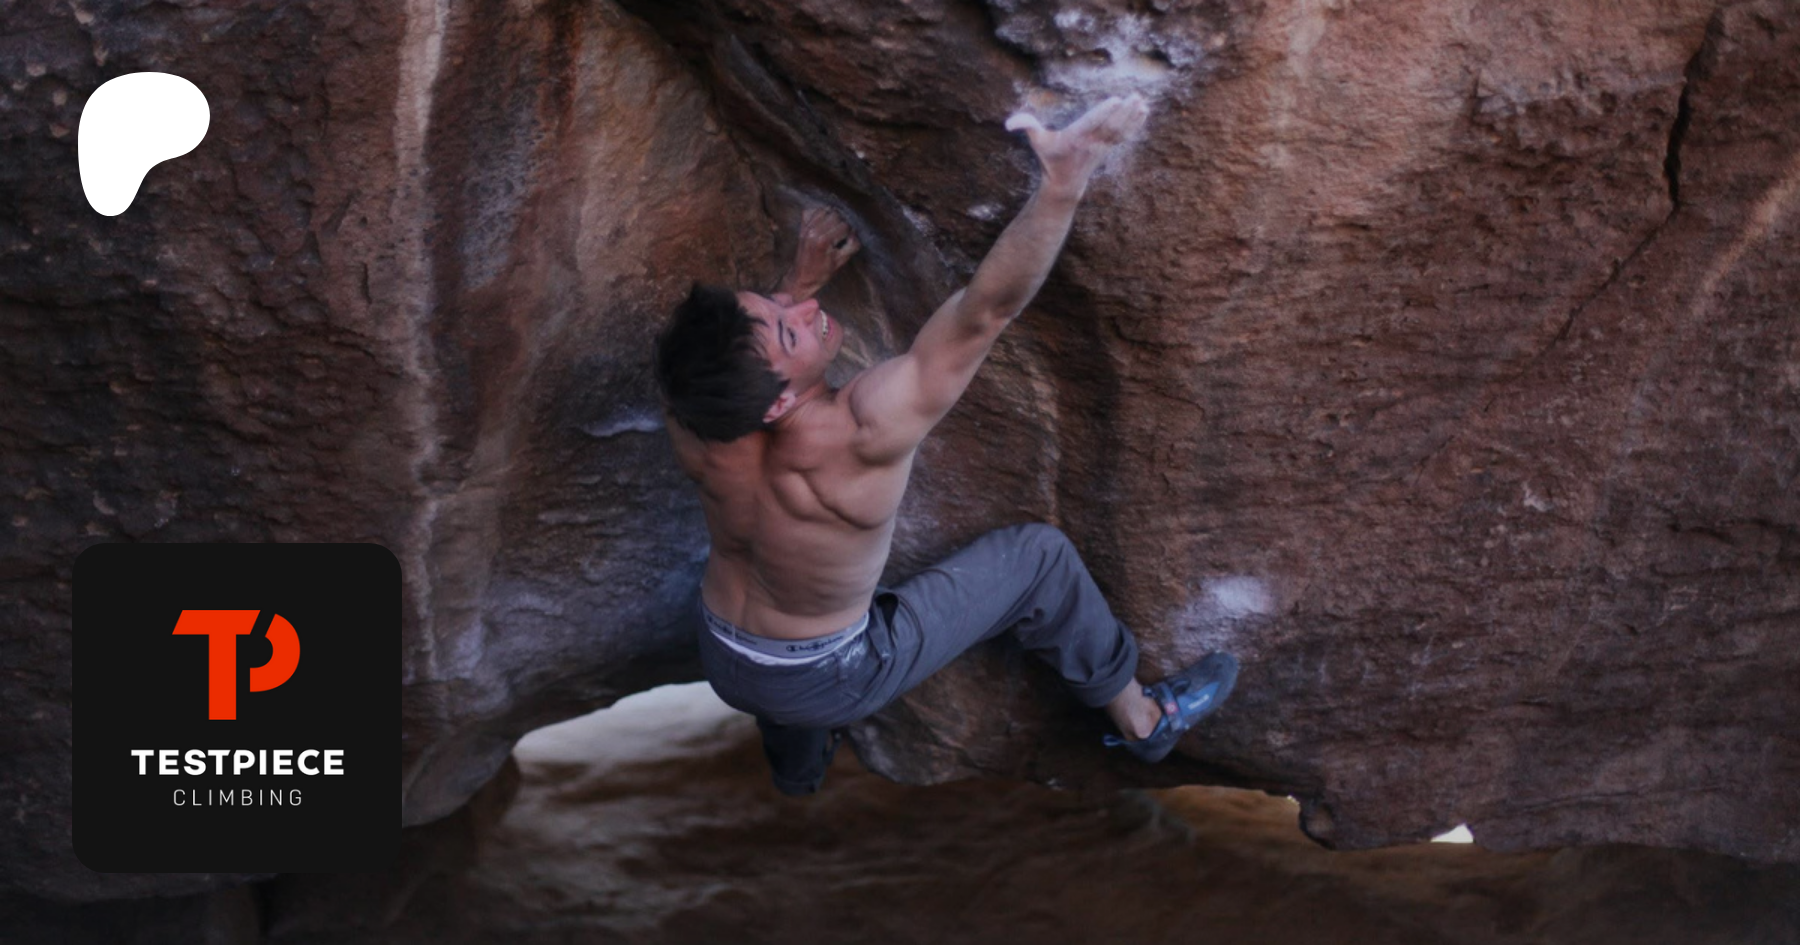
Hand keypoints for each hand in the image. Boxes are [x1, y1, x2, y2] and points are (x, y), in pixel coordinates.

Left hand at [778, 206, 860, 300]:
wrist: (803, 277)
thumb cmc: (822, 272)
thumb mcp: (842, 260)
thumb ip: (852, 244)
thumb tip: (854, 232)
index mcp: (823, 240)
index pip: (844, 226)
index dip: (849, 233)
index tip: (847, 240)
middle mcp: (813, 231)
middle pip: (836, 215)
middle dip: (841, 223)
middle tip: (841, 235)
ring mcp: (806, 228)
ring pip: (825, 210)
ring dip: (832, 217)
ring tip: (833, 228)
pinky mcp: (802, 227)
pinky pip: (812, 211)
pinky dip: (819, 214)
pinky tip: (823, 224)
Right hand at [1006, 94, 1148, 191]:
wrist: (1064, 184)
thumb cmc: (1050, 159)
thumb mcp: (1037, 142)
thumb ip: (1026, 126)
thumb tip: (1009, 123)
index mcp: (1074, 139)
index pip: (1091, 123)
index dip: (1103, 112)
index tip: (1116, 100)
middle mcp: (1090, 143)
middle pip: (1110, 126)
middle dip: (1124, 112)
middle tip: (1135, 96)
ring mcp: (1102, 147)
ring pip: (1120, 130)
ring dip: (1132, 117)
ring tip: (1142, 102)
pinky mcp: (1108, 149)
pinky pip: (1124, 135)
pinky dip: (1135, 123)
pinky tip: (1144, 111)